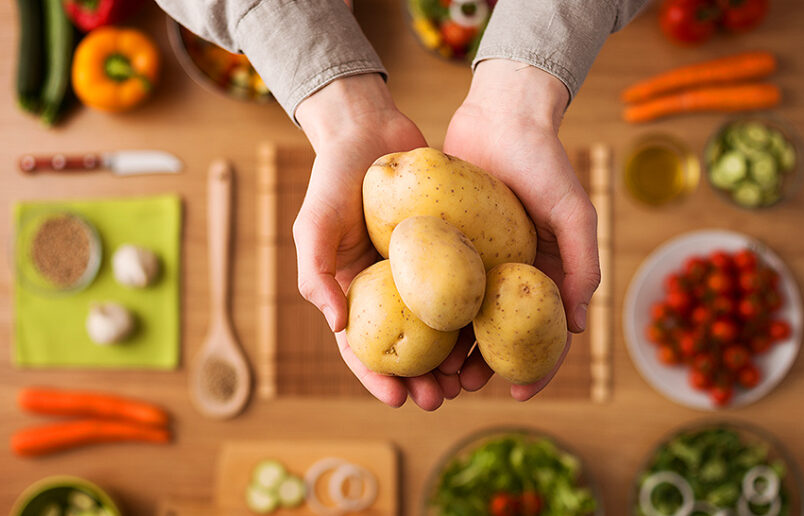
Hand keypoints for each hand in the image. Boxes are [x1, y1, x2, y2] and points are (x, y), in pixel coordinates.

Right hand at [293, 74, 464, 409]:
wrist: (371, 128)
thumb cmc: (334, 176)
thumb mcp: (313, 223)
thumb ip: (314, 273)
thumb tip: (338, 326)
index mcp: (352, 291)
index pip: (360, 347)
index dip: (375, 377)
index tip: (397, 400)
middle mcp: (387, 288)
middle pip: (404, 347)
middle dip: (420, 380)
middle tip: (441, 399)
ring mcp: (420, 271)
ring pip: (438, 326)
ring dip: (450, 359)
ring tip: (468, 381)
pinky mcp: (448, 250)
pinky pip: (463, 288)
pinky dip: (473, 315)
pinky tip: (490, 335)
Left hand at [443, 59, 600, 400]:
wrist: (501, 115)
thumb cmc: (545, 162)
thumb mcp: (574, 212)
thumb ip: (583, 263)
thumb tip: (578, 325)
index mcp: (546, 275)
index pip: (545, 334)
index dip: (537, 369)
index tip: (518, 395)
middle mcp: (511, 275)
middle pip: (497, 336)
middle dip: (481, 367)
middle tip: (459, 386)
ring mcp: (478, 262)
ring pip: (462, 319)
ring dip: (449, 349)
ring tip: (432, 370)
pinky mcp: (447, 245)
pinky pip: (436, 286)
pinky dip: (426, 312)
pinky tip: (409, 331)